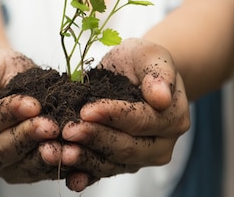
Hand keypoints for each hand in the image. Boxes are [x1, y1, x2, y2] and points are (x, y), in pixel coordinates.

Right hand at [0, 49, 63, 182]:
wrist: (12, 81)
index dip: (9, 113)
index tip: (33, 104)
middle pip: (3, 149)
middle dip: (29, 136)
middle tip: (51, 125)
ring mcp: (1, 167)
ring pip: (23, 166)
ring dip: (46, 157)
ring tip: (65, 146)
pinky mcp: (24, 172)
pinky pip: (41, 173)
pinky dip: (59, 166)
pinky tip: (74, 155)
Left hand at [59, 38, 189, 191]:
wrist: (135, 72)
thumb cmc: (143, 60)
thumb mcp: (152, 55)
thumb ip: (159, 73)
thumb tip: (162, 97)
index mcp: (174, 118)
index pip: (141, 120)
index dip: (113, 116)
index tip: (87, 110)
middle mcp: (161, 145)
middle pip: (126, 147)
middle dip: (94, 139)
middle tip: (67, 130)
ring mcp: (141, 158)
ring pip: (112, 164)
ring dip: (84, 161)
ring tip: (59, 153)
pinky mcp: (121, 164)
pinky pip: (102, 172)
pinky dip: (85, 175)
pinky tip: (69, 178)